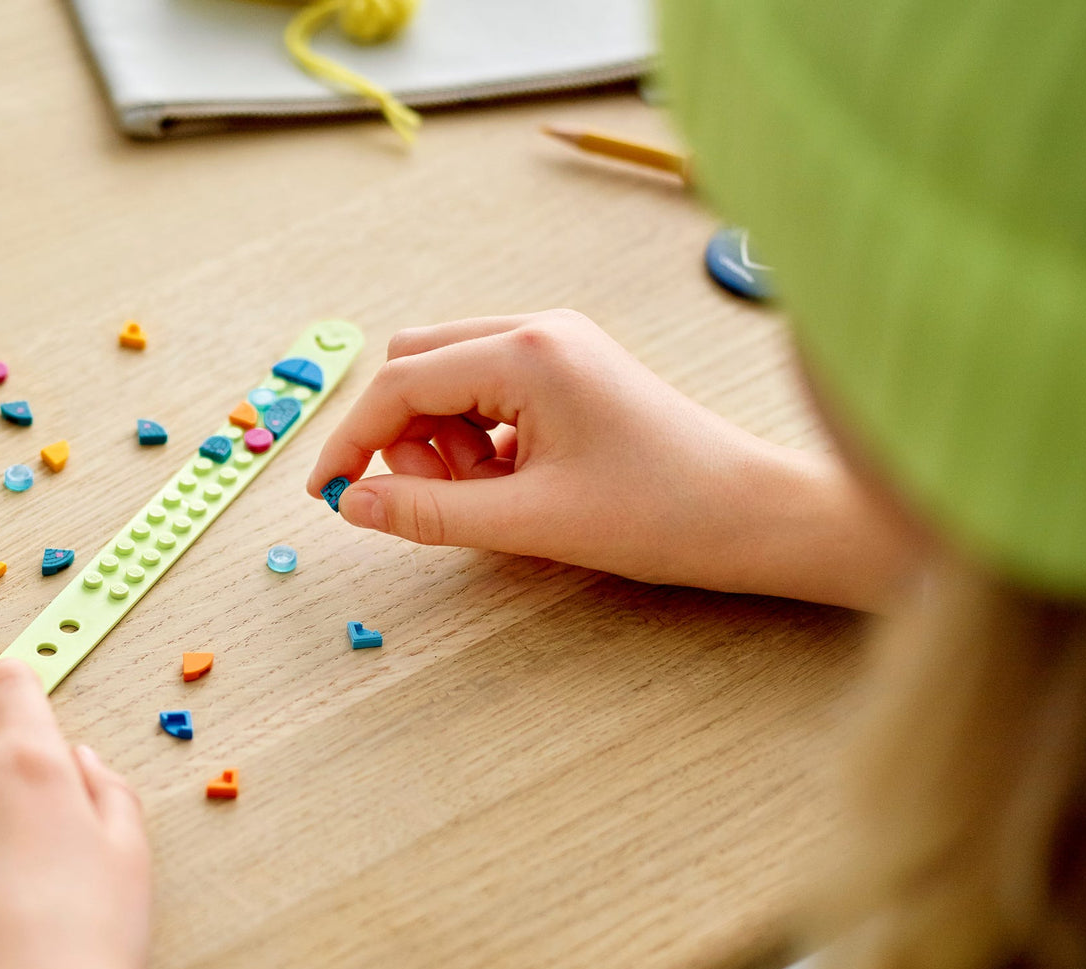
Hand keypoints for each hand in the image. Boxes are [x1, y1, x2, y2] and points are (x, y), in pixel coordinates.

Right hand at [308, 309, 918, 609]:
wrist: (755, 514)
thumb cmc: (663, 513)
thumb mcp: (530, 523)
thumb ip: (430, 512)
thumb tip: (354, 504)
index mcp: (526, 351)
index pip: (400, 383)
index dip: (352, 440)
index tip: (330, 494)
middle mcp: (537, 329)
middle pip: (417, 365)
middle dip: (404, 435)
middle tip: (440, 499)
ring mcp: (558, 344)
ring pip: (451, 378)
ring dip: (443, 440)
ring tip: (492, 497)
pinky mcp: (573, 368)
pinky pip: (490, 392)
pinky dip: (480, 439)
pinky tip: (517, 483)